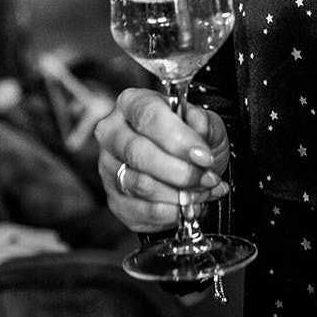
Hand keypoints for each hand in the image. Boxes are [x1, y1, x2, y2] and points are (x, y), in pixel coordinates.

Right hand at [95, 87, 229, 232]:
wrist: (190, 169)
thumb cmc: (192, 141)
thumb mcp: (207, 125)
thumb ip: (204, 124)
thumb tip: (198, 128)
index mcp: (132, 103)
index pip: (149, 117)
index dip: (179, 139)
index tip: (204, 156)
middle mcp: (113, 133)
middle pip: (139, 153)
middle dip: (181, 171)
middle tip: (207, 178)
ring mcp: (109, 168)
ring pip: (142, 185)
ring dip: (180, 194)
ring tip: (203, 191)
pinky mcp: (115, 200)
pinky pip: (143, 211)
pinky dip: (173, 212)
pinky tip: (189, 206)